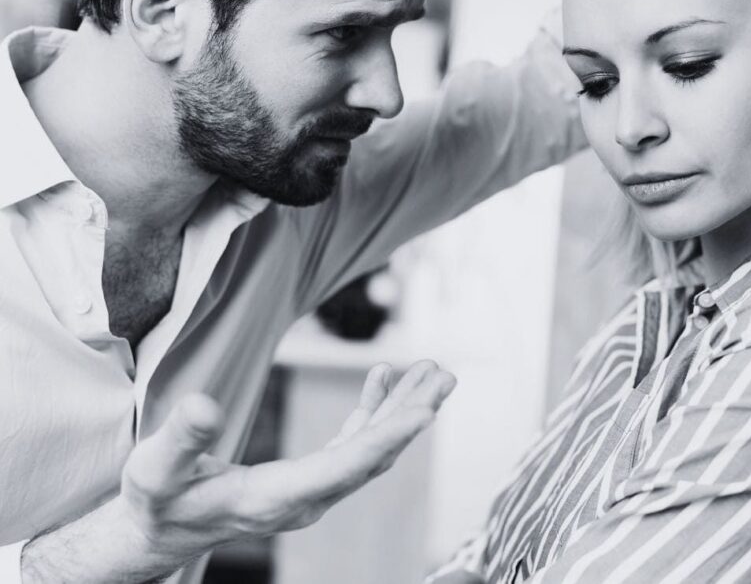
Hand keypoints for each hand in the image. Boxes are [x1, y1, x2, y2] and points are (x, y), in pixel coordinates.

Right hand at [21, 360, 454, 583]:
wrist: (159, 530)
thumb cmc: (158, 500)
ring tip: (433, 370)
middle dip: (411, 416)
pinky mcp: (308, 477)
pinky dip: (373, 410)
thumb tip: (203, 406)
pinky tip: (385, 377)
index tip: (425, 411)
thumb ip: (181, 441)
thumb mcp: (155, 471)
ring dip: (402, 410)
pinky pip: (353, 443)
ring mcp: (311, 490)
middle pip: (370, 456)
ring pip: (369, 448)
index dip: (387, 436)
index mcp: (275, 498)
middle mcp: (305, 499)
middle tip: (444, 375)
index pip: (345, 466)